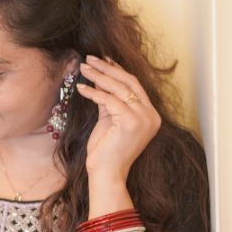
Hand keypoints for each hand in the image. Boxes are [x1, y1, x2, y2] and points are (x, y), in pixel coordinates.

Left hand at [76, 55, 161, 181]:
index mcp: (150, 115)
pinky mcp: (130, 121)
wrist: (106, 173)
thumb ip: (110, 102)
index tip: (103, 60)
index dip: (118, 71)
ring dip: (98, 76)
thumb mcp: (110, 121)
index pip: (134, 86)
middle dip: (107, 68)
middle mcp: (150, 116)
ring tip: (83, 68)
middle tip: (90, 58)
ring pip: (118, 89)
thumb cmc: (106, 151)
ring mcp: (143, 118)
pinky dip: (93, 92)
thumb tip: (101, 81)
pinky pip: (109, 100)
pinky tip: (80, 88)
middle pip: (129, 82)